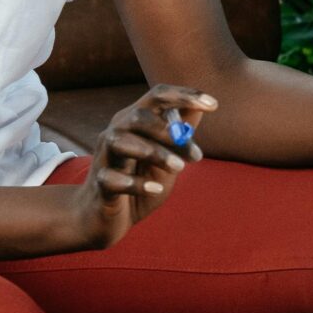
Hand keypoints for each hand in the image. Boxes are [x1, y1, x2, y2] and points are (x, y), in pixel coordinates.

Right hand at [70, 85, 213, 250]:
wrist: (106, 218)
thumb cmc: (140, 181)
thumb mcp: (167, 158)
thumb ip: (181, 135)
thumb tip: (200, 108)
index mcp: (134, 122)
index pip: (157, 96)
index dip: (185, 95)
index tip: (213, 104)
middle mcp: (116, 133)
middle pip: (138, 116)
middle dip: (169, 132)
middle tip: (196, 156)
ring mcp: (104, 158)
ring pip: (121, 142)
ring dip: (154, 153)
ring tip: (179, 169)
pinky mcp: (99, 185)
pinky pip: (112, 179)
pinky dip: (135, 183)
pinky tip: (155, 189)